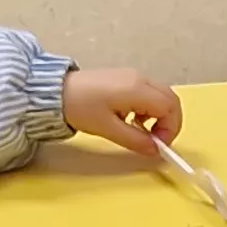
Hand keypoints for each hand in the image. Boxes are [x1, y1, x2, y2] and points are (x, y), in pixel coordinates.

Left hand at [64, 67, 180, 157]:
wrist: (55, 91)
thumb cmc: (81, 108)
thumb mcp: (108, 129)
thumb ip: (136, 140)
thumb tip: (155, 150)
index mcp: (138, 90)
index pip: (170, 107)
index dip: (170, 129)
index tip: (159, 145)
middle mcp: (140, 79)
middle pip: (171, 99)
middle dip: (169, 122)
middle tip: (156, 140)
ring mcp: (134, 76)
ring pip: (161, 95)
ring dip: (159, 115)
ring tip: (140, 130)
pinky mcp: (126, 77)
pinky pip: (148, 92)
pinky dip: (149, 107)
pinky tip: (131, 118)